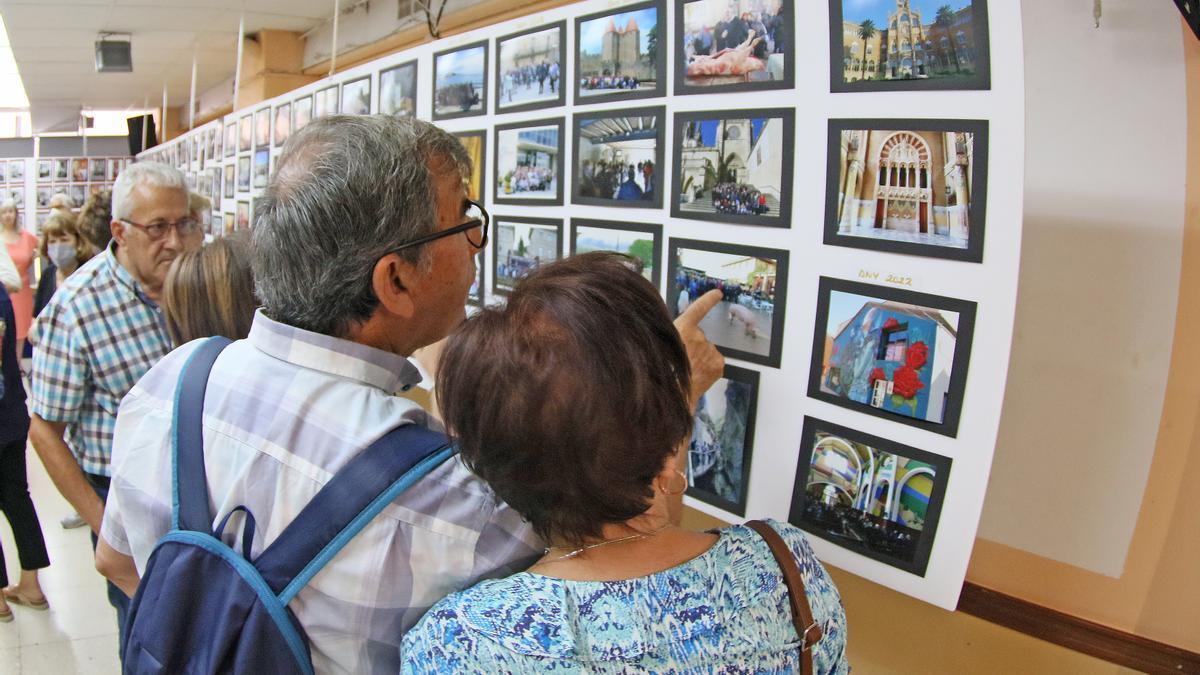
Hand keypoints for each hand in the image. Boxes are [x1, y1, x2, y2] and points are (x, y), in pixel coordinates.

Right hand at [673, 289, 724, 410]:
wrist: (674, 394)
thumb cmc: (662, 372)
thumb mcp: (661, 346)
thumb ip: (672, 337)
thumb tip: (681, 339)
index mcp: (683, 329)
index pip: (698, 309)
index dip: (708, 300)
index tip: (718, 293)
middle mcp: (699, 336)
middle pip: (699, 337)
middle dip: (694, 346)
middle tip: (681, 361)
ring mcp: (711, 350)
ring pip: (707, 351)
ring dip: (700, 358)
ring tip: (687, 371)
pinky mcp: (719, 363)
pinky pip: (714, 361)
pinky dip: (708, 367)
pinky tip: (698, 375)